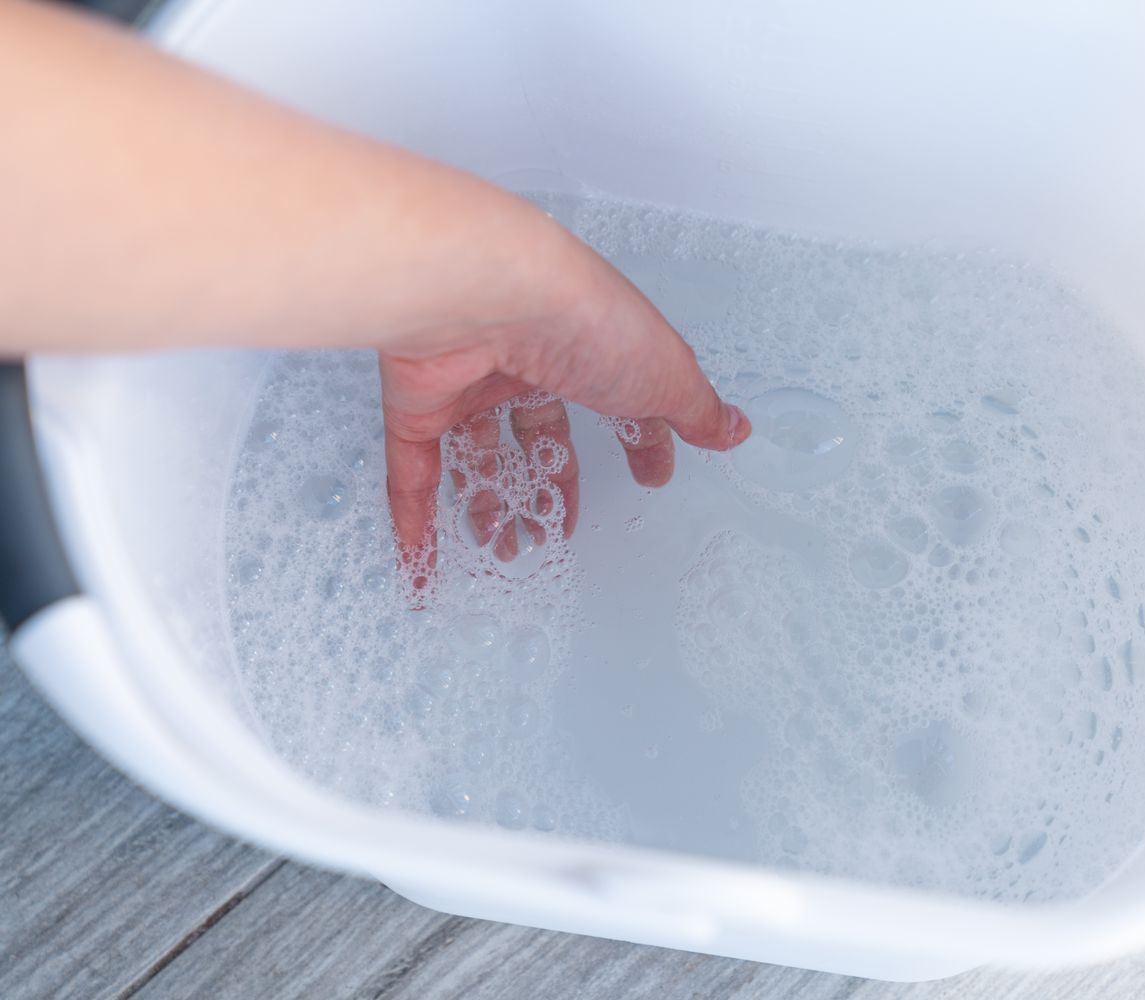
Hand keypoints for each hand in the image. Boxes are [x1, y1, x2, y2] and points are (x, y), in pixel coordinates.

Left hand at [378, 222, 750, 570]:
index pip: (616, 402)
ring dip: (491, 509)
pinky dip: (414, 519)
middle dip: (550, 489)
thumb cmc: (582, 321)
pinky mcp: (418, 404)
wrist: (491, 295)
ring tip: (504, 554)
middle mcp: (524, 363)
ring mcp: (466, 383)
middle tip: (555, 535)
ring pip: (477, 456)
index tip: (648, 476)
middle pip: (538, 436)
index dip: (635, 441)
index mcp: (587, 350)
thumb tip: (733, 428)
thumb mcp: (664, 372)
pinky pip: (412, 471)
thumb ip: (693, 409)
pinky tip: (423, 559)